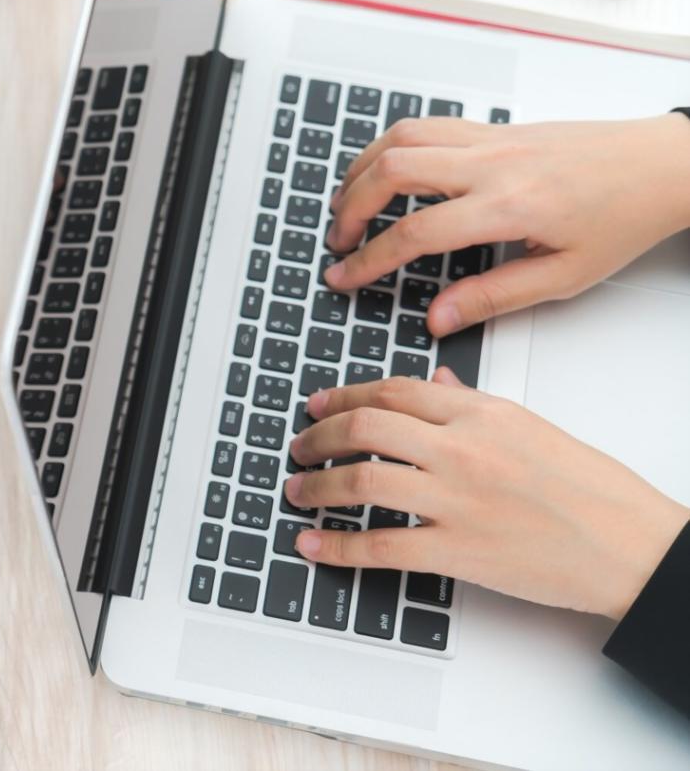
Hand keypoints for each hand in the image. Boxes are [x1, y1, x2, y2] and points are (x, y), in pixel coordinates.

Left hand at [285, 372, 689, 618]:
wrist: (631, 545)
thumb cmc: (591, 488)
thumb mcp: (530, 425)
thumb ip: (473, 402)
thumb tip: (436, 378)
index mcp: (481, 411)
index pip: (393, 390)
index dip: (344, 396)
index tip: (319, 405)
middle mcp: (462, 448)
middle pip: (365, 426)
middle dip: (319, 435)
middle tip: (300, 446)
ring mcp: (456, 500)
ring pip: (362, 480)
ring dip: (316, 485)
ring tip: (298, 490)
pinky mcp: (458, 550)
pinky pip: (380, 545)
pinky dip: (337, 545)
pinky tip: (313, 544)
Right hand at [322, 115, 689, 335]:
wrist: (661, 165)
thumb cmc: (623, 217)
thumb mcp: (564, 276)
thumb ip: (494, 296)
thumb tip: (439, 317)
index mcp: (509, 207)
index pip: (415, 232)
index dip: (370, 259)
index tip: (345, 277)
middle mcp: (492, 164)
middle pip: (393, 171)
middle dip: (351, 208)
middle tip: (339, 241)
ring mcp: (490, 138)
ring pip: (401, 138)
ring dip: (362, 169)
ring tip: (347, 203)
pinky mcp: (494, 127)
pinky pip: (425, 125)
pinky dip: (390, 146)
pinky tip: (384, 170)